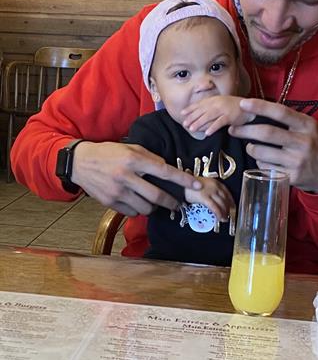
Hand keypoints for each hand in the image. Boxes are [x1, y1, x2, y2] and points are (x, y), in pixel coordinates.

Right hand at [71, 141, 201, 216]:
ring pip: (146, 208)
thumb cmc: (109, 153)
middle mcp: (126, 176)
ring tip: (154, 202)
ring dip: (154, 207)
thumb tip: (167, 169)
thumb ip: (150, 158)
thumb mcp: (130, 147)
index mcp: (134, 159)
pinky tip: (137, 202)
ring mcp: (117, 191)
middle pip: (157, 196)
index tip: (196, 185)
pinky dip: (138, 209)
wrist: (79, 163)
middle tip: (178, 204)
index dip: (183, 179)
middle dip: (172, 202)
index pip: (164, 171)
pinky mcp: (110, 202)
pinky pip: (132, 212)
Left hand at [181, 96, 254, 136]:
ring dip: (199, 123)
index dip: (190, 109)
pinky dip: (213, 127)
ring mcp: (224, 109)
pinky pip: (220, 122)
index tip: (182, 114)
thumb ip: (210, 108)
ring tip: (192, 129)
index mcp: (214, 100)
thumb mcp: (220, 104)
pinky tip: (207, 133)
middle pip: (202, 111)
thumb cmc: (234, 107)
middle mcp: (217, 103)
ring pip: (209, 116)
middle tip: (185, 124)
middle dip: (192, 117)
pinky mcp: (230, 116)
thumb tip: (197, 116)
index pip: (200, 104)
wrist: (250, 108)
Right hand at [184, 176, 234, 220]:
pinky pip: (214, 207)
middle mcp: (214, 186)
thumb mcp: (202, 185)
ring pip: (221, 204)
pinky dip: (218, 213)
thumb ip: (208, 190)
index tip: (232, 205)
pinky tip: (219, 218)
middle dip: (228, 208)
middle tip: (228, 214)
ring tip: (224, 218)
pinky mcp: (204, 197)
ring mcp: (210, 191)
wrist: (180, 183)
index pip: (227, 192)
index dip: (231, 200)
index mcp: (214, 182)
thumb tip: (213, 199)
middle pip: (225, 199)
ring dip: (224, 212)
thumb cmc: (188, 185)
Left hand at [228, 99, 317, 192]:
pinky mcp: (292, 177)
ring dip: (251, 149)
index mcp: (307, 125)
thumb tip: (259, 110)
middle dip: (245, 130)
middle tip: (233, 129)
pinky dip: (260, 164)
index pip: (280, 112)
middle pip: (266, 133)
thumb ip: (291, 121)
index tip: (243, 104)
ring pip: (262, 153)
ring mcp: (297, 161)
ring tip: (251, 147)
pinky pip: (266, 169)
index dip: (260, 107)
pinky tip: (264, 161)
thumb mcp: (311, 128)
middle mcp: (303, 142)